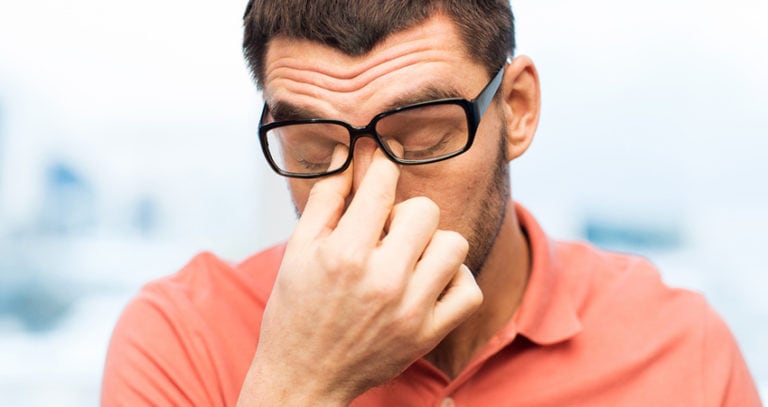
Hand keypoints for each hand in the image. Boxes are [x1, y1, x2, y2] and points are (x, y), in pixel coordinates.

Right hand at [238, 145, 482, 405]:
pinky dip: (454, 280)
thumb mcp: (297, 251)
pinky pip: (468, 289)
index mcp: (344, 254)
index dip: (382, 165)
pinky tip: (428, 282)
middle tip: (387, 231)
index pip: (382, 183)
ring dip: (432, 244)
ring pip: (453, 244)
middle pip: (425, 209)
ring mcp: (410, 309)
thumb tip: (347, 153)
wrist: (304, 379)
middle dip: (405, 212)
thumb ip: (326, 199)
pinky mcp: (428, 334)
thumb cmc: (296, 312)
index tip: (382, 168)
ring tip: (409, 258)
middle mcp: (382, 279)